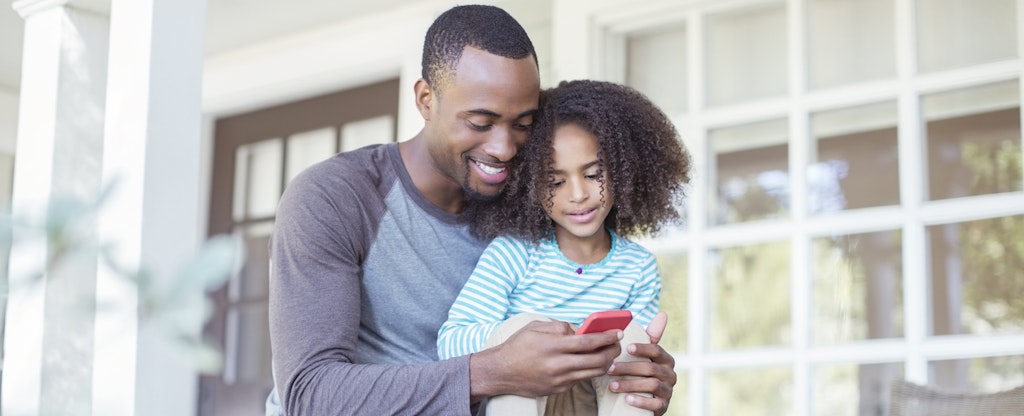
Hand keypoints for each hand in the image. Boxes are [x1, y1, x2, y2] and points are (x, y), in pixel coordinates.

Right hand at [470, 320, 621, 398]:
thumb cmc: (517, 346)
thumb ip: (560, 327)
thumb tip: (580, 331)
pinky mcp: (557, 389)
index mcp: (552, 345)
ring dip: (605, 363)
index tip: (617, 332)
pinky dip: (588, 371)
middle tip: (617, 344)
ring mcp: (558, 379)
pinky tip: (589, 363)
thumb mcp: (535, 327)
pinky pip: (579, 380)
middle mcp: (557, 364)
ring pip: (592, 373)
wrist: (500, 372)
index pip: (588, 342)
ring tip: (608, 354)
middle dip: (612, 351)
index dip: (606, 337)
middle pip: (596, 360)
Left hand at [607, 311, 676, 414]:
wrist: (642, 400)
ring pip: (651, 385)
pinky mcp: (663, 407)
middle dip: (628, 368)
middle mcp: (670, 374)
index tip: (627, 348)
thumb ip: (649, 337)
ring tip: (612, 386)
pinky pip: (655, 404)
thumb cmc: (639, 372)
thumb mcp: (643, 356)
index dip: (643, 348)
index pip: (656, 350)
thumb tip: (662, 314)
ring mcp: (668, 391)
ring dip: (630, 385)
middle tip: (609, 369)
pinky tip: (627, 399)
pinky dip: (641, 401)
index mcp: (666, 359)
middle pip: (651, 368)